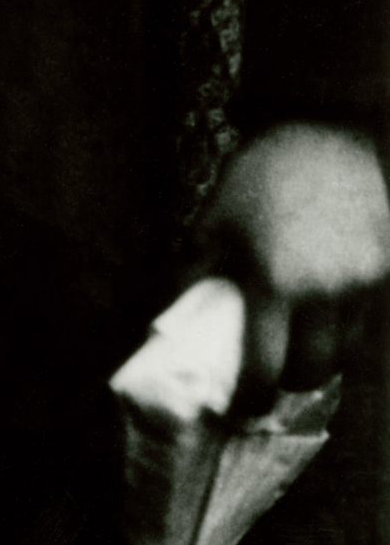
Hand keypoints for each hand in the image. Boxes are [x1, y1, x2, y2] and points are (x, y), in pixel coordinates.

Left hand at [200, 122, 389, 399]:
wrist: (323, 134)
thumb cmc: (259, 177)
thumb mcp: (214, 222)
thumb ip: (199, 274)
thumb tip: (176, 320)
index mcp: (271, 280)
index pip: (263, 365)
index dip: (251, 397)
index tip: (240, 410)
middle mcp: (321, 290)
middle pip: (315, 370)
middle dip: (292, 383)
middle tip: (275, 380)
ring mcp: (361, 281)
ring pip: (347, 347)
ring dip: (324, 355)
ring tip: (301, 347)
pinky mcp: (385, 270)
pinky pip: (368, 317)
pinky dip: (347, 325)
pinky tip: (326, 314)